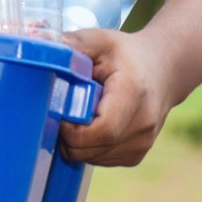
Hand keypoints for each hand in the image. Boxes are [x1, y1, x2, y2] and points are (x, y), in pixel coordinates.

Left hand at [58, 28, 176, 166]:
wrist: (164, 70)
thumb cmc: (126, 54)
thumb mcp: (100, 41)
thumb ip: (72, 45)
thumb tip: (38, 46)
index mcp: (133, 95)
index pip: (102, 131)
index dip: (72, 131)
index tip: (57, 114)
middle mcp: (143, 125)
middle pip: (93, 149)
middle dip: (66, 137)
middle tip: (58, 113)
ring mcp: (142, 143)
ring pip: (93, 158)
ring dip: (75, 144)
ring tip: (75, 115)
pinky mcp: (136, 155)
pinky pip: (101, 160)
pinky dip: (87, 148)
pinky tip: (88, 125)